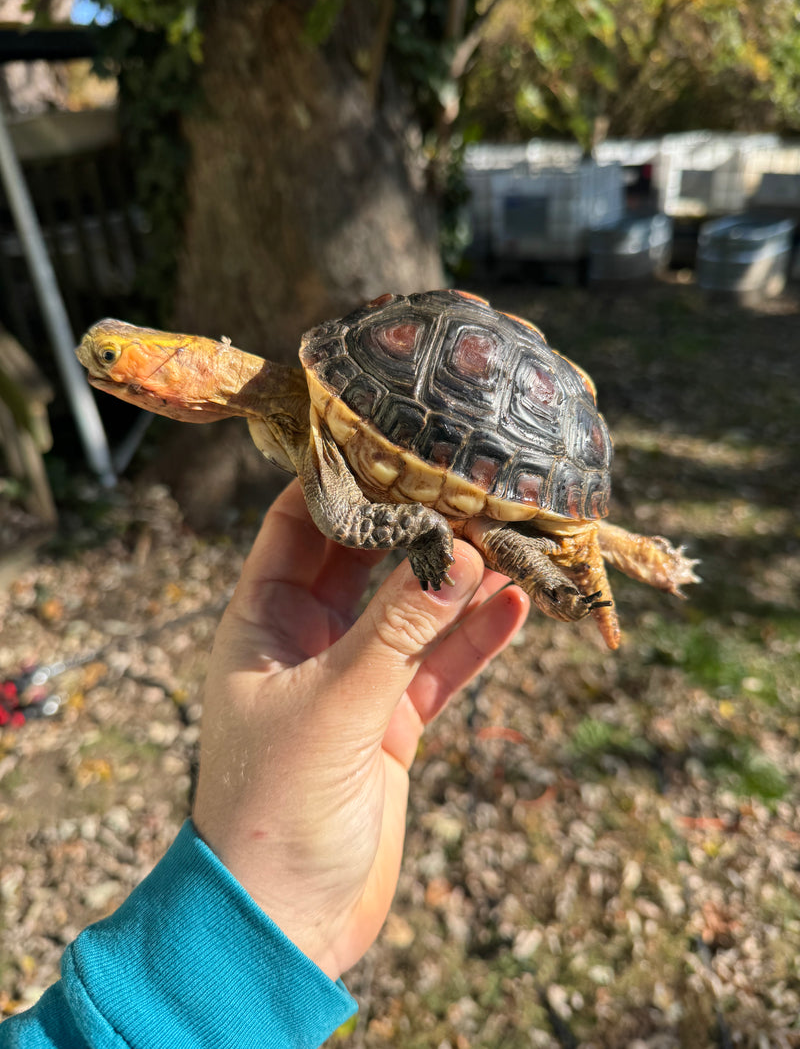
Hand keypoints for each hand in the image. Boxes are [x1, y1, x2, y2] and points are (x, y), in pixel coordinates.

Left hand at [192, 480, 528, 980]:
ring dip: (458, 576)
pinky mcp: (393, 721)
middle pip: (365, 557)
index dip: (341, 480)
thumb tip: (457, 553)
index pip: (296, 524)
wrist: (284, 924)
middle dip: (415, 522)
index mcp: (261, 620)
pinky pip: (440, 665)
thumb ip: (396, 631)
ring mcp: (354, 678)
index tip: (394, 439)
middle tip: (470, 480)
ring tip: (511, 535)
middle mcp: (305, 638)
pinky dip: (476, 637)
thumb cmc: (275, 812)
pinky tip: (517, 604)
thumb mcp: (335, 708)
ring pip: (413, 608)